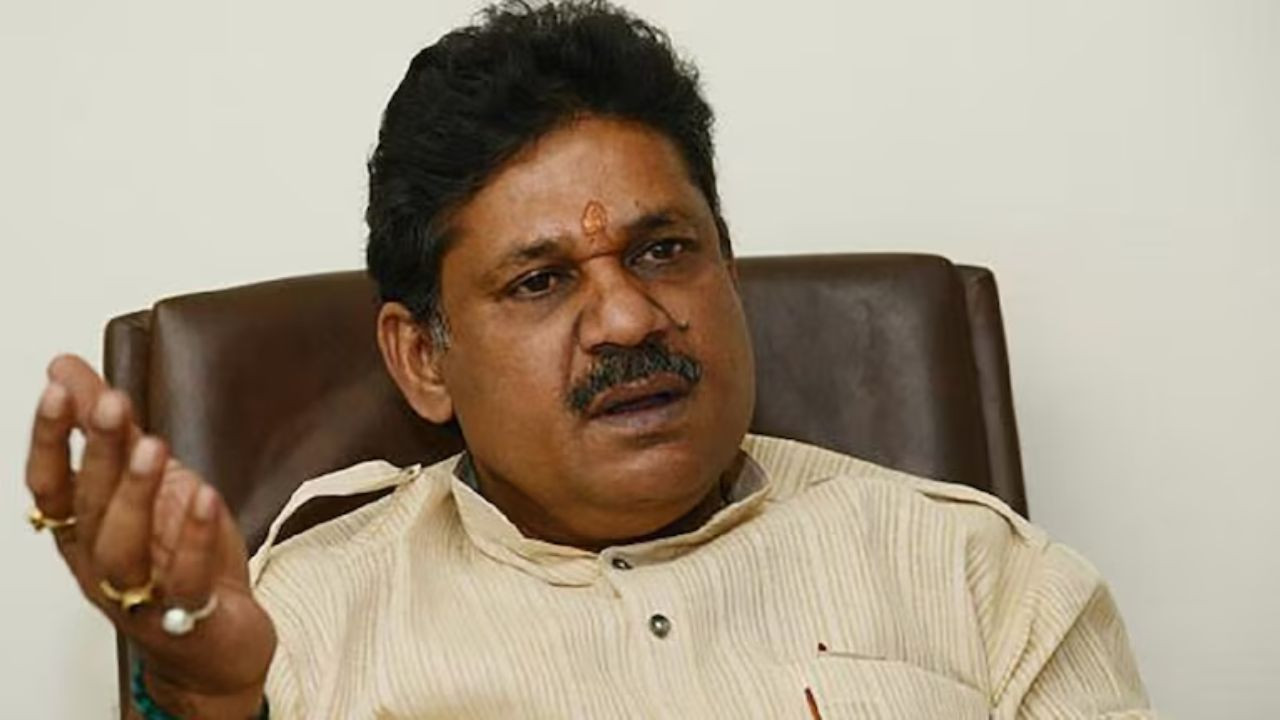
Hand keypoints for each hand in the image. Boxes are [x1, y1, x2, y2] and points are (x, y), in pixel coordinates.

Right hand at [25, 355, 274, 716]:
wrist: (219, 642)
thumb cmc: (178, 558)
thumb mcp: (147, 481)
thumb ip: (108, 428)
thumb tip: (66, 366)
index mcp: (84, 531)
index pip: (51, 484)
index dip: (51, 439)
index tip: (60, 389)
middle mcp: (100, 564)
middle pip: (89, 505)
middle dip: (100, 452)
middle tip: (115, 405)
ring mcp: (139, 594)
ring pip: (121, 546)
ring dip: (135, 493)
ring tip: (156, 446)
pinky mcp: (183, 616)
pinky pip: (182, 578)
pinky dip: (193, 537)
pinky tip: (205, 496)